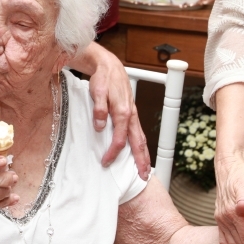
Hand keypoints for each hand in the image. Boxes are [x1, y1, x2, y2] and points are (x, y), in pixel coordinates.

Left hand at [84, 47, 149, 172]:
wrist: (110, 66)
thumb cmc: (104, 78)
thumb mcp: (97, 92)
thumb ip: (99, 109)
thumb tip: (100, 126)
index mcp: (123, 112)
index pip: (119, 140)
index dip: (113, 153)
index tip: (106, 162)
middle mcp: (131, 115)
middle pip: (138, 143)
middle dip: (141, 161)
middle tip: (143, 176)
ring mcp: (133, 114)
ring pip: (141, 138)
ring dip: (144, 154)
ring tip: (145, 168)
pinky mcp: (131, 113)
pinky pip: (138, 132)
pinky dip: (141, 144)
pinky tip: (139, 150)